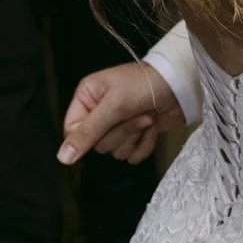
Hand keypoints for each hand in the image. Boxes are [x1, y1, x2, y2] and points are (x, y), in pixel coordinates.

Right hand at [58, 63, 183, 166]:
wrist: (181, 84)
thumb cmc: (144, 86)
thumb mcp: (113, 106)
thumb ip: (87, 132)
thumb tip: (61, 158)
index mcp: (87, 98)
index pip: (72, 131)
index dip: (86, 136)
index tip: (103, 129)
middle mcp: (100, 112)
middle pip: (97, 143)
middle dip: (120, 132)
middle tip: (134, 113)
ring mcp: (119, 125)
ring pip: (115, 151)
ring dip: (134, 136)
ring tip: (147, 116)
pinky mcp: (137, 136)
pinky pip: (132, 156)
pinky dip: (145, 145)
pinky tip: (154, 127)